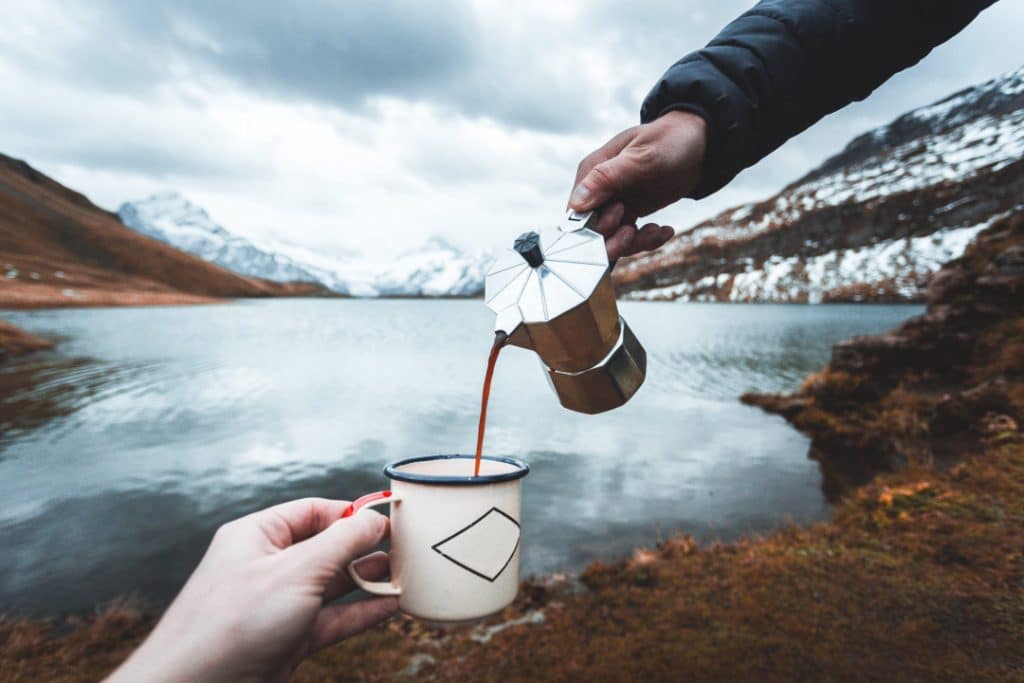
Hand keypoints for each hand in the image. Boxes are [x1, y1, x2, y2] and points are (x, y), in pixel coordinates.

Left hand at [106, 498, 395, 682]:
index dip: (352, 512)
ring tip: (406, 574)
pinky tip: (391, 607)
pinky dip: (361, 613)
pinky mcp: (286, 640)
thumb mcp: (296, 572)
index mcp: (257, 536)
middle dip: (365, 547)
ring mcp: (277, 605)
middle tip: (407, 548)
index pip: (313, 511)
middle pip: (326, 547)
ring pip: (332, 585)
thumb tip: (376, 518)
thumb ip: (342, 542)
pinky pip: (332, 620)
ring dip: (368, 580)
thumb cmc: (232, 624)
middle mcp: (266, 566)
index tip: (391, 517)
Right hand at [569, 110, 706, 259]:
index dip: (594, 224)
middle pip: (591, 231)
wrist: (699, 143)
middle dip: (613, 239)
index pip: (577, 212)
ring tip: (656, 231)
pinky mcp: (630, 213)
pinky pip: (629, 238)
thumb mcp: (641, 157)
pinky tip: (664, 231)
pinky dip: (646, 241)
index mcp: (592, 172)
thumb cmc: (669, 140)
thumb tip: (576, 203)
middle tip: (635, 231)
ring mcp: (613, 203)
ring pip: (610, 239)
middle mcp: (598, 190)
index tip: (620, 214)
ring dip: (633, 243)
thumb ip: (607, 178)